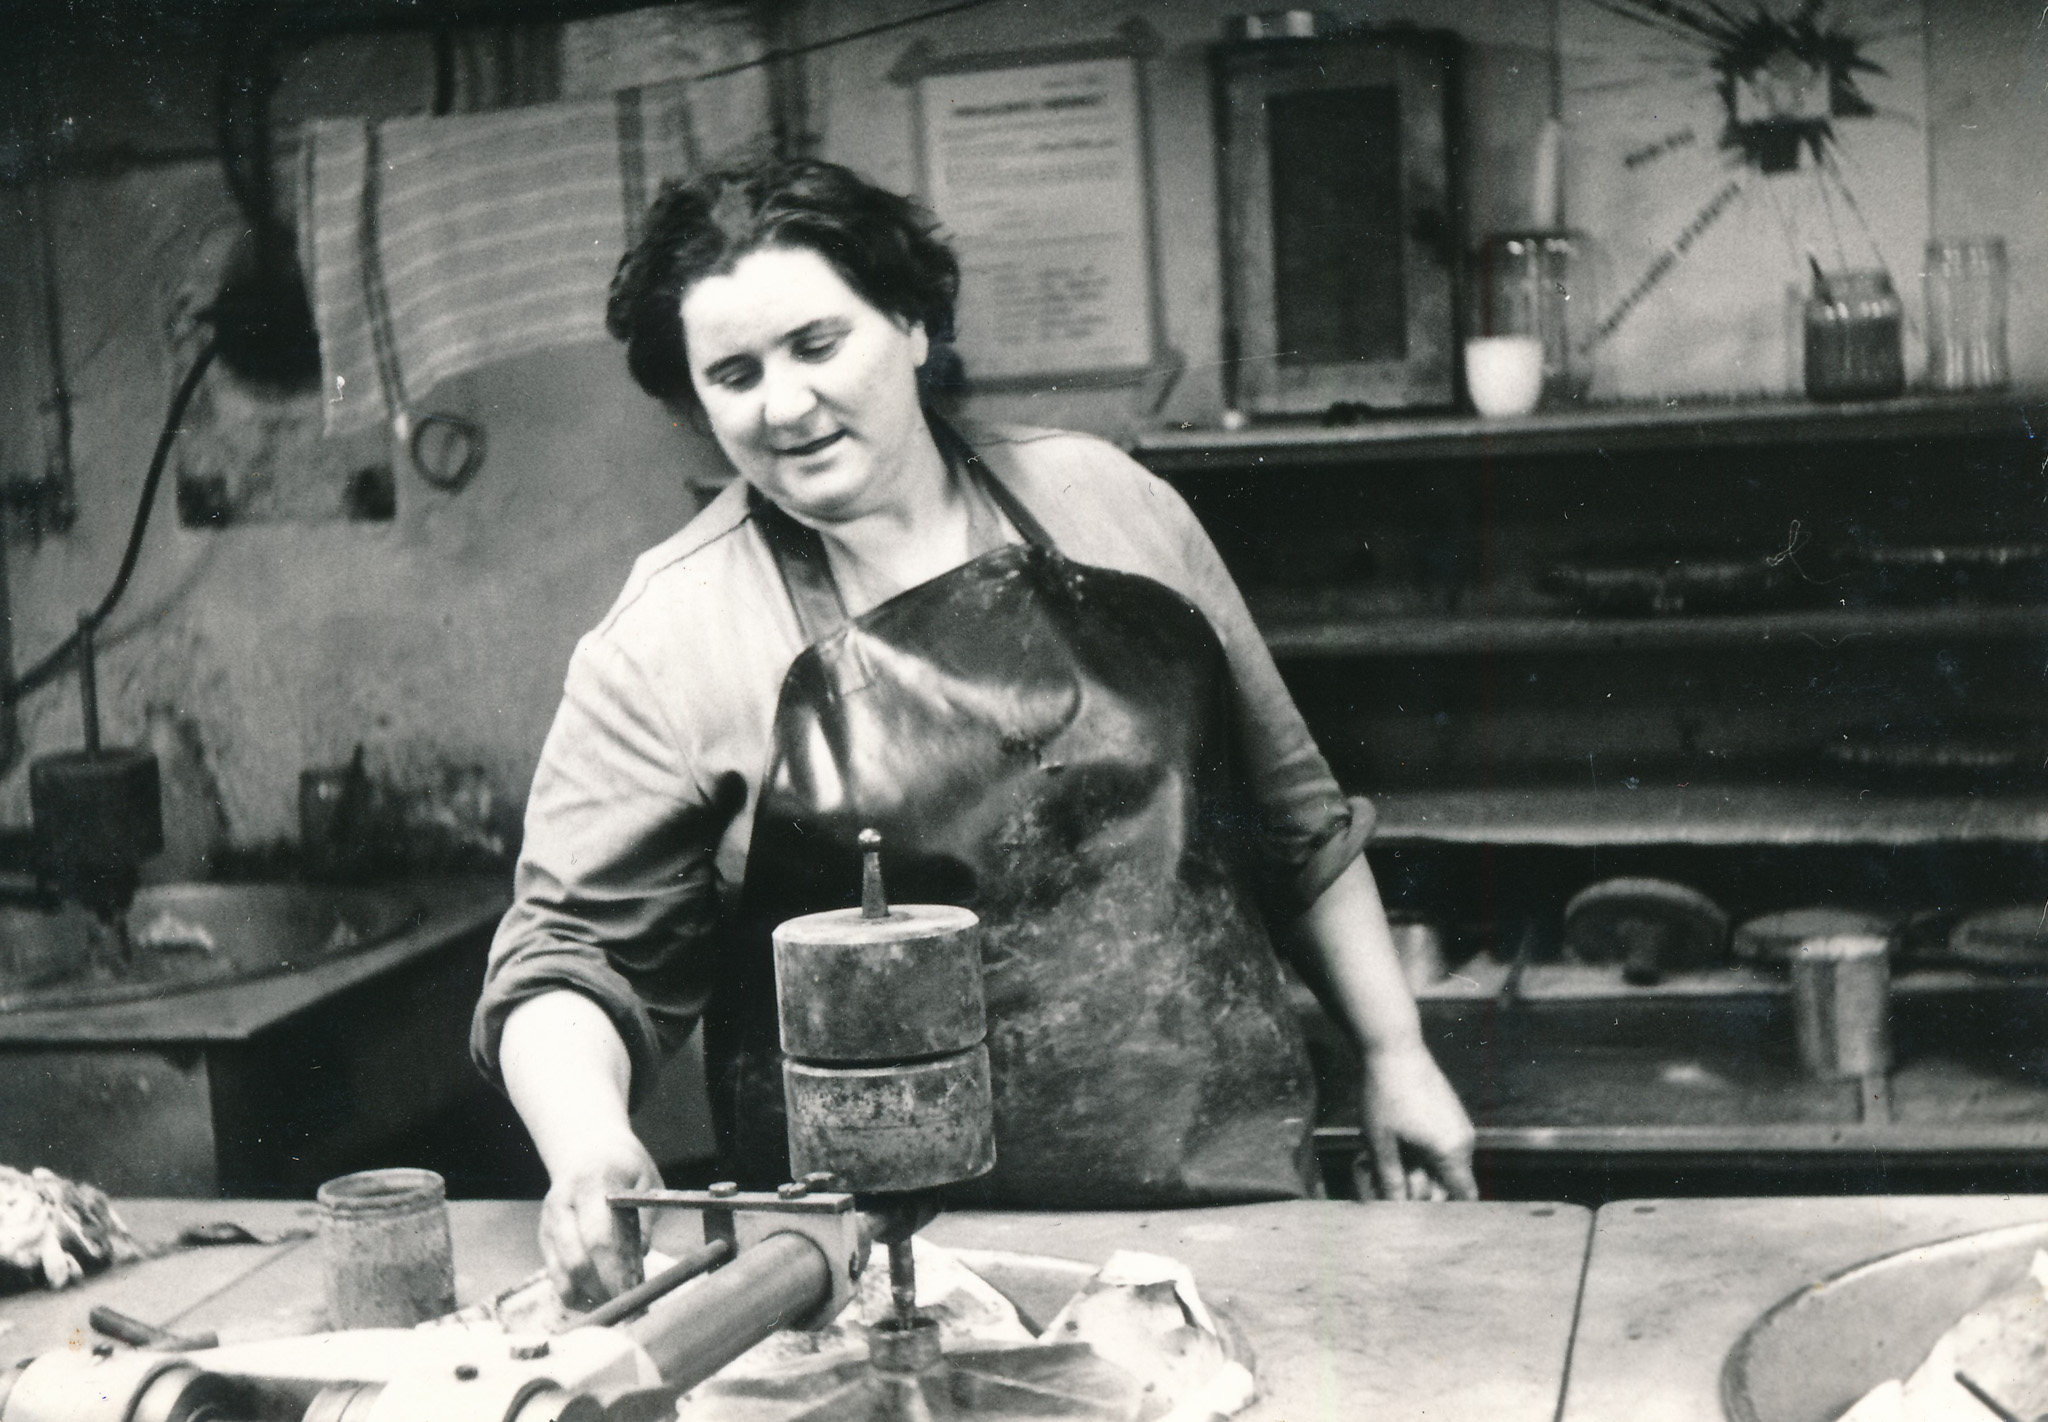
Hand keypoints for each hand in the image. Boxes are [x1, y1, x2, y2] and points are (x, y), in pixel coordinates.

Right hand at [537, 1129, 663, 1306]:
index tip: (630, 1294)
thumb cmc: (624, 1166)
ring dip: (586, 1296)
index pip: (598, 1236)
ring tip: (613, 1305)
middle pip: (575, 1260)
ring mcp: (549, 1221)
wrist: (588, 1148)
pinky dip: (573, 1292)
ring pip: (559, 1272)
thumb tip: (640, 1255)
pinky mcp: (543, 1236)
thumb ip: (644, 1216)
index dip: (612, 1270)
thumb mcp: (646, 1180)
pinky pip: (554, 1273)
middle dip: (601, 1289)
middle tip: (627, 1306)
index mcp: (592, 1184)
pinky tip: (595, 1300)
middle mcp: (563, 1204)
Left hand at [1357, 1039, 1477, 1201]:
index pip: (1463, 1196)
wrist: (1393, 1047)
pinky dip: (1418, 1150)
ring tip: (1381, 1160)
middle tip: (1384, 1182)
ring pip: (1440, 1162)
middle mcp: (1463, 1140)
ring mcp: (1457, 1124)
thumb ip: (1391, 1181)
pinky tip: (1391, 1143)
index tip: (1416, 1212)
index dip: (1442, 1209)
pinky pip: (1438, 1143)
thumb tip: (1396, 1209)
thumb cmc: (1385, 1096)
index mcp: (1453, 1152)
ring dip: (1415, 1167)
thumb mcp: (1381, 1143)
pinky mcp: (1448, 1112)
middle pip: (1448, 1181)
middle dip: (1418, 1187)